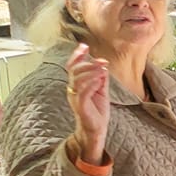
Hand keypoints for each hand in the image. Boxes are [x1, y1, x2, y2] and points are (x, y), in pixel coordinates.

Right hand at [64, 44, 110, 164]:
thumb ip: (101, 78)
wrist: (97, 129)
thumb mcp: (101, 90)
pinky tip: (100, 79)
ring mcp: (75, 98)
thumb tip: (103, 65)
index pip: (72, 67)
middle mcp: (72, 90)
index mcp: (76, 84)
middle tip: (102, 62)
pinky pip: (83, 92)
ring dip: (91, 72)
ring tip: (103, 69)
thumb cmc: (97, 110)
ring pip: (78, 80)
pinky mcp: (80, 106)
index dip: (76, 55)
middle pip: (74, 70)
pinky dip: (91, 83)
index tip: (84, 46)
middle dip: (88, 63)